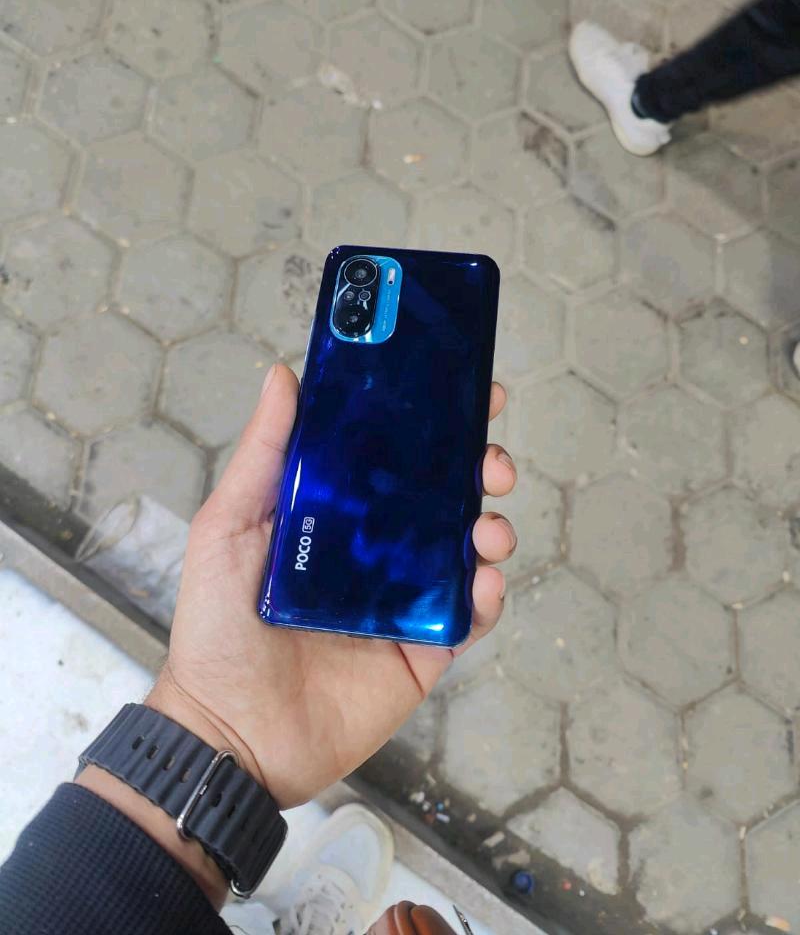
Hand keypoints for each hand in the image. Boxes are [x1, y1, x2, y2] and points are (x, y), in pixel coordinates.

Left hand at [148, 364, 516, 811]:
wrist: (231, 733)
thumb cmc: (218, 626)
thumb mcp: (229, 527)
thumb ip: (263, 454)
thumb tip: (284, 376)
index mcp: (337, 515)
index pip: (394, 458)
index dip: (436, 424)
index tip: (471, 393)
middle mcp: (376, 551)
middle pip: (445, 497)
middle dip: (479, 470)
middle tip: (490, 462)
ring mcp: (404, 600)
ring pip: (468, 550)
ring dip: (493, 528)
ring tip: (488, 529)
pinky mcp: (423, 650)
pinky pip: (471, 616)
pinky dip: (490, 595)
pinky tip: (485, 582)